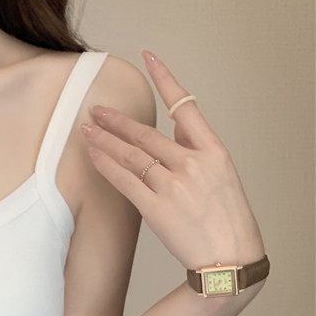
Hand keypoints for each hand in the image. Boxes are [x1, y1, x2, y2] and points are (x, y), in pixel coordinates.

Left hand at [80, 50, 264, 270]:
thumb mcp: (222, 176)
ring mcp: (174, 185)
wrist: (229, 258)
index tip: (148, 57)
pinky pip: (125, 180)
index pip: (186, 105)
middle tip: (96, 109)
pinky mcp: (157, 208)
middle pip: (146, 133)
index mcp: (214, 151)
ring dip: (105, 141)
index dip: (166, 78)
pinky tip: (93, 155)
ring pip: (131, 154)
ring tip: (86, 130)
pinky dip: (106, 165)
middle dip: (117, 120)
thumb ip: (196, 150)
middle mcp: (193, 163)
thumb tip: (169, 132)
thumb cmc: (225, 219)